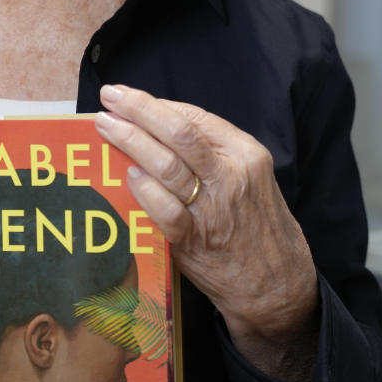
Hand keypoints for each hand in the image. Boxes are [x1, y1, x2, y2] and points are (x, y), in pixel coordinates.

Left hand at [95, 84, 318, 381]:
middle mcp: (231, 175)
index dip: (157, 103)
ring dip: (129, 141)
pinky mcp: (195, 239)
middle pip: (177, 132)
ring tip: (105, 127)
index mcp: (246, 153)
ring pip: (165, 164)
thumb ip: (214, 154)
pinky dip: (143, 190)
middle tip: (109, 97)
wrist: (276, 285)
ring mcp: (213, 208)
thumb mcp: (251, 178)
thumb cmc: (258, 226)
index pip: (195, 117)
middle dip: (138, 110)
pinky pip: (162, 208)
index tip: (128, 96)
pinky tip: (127, 176)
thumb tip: (160, 127)